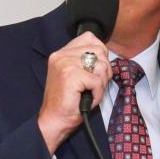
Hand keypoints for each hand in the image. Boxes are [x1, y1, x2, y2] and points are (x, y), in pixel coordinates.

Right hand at [38, 33, 112, 152]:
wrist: (54, 120)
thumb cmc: (68, 101)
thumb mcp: (77, 75)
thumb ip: (87, 61)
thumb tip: (105, 56)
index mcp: (62, 52)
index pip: (90, 38)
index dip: (100, 53)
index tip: (95, 70)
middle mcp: (61, 55)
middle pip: (99, 50)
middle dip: (104, 70)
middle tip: (95, 85)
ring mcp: (65, 64)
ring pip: (101, 66)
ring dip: (101, 83)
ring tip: (90, 92)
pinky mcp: (71, 76)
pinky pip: (97, 81)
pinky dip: (97, 93)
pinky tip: (88, 98)